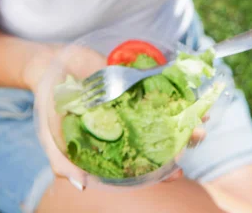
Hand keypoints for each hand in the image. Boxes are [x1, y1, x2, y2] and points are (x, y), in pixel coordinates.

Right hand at [25, 44, 207, 185]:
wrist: (48, 64)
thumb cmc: (49, 104)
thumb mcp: (51, 135)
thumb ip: (63, 161)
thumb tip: (82, 186)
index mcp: (110, 143)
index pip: (140, 162)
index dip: (160, 170)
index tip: (178, 173)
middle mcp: (125, 124)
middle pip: (158, 135)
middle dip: (181, 139)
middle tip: (198, 137)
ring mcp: (131, 100)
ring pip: (163, 111)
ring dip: (184, 114)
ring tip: (203, 116)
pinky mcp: (132, 77)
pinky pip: (156, 83)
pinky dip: (174, 87)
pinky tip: (189, 89)